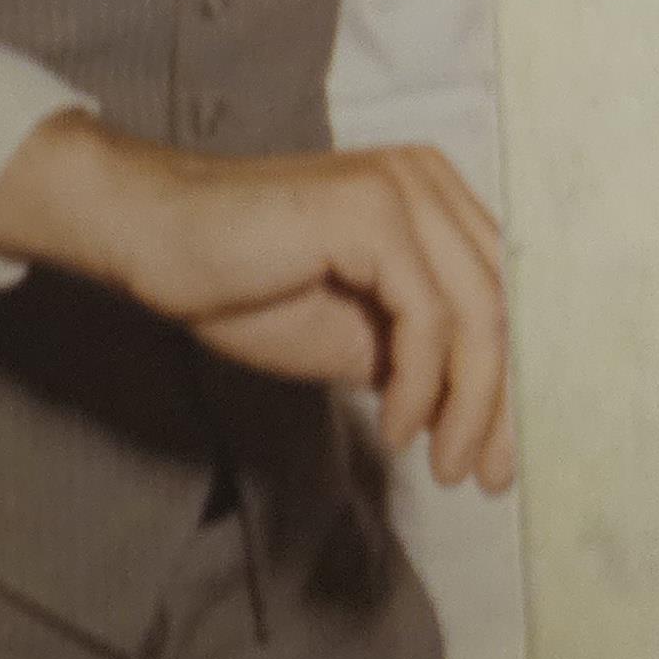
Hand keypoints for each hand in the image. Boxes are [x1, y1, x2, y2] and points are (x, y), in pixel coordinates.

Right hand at [0, 112, 513, 490]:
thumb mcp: (353, 335)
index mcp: (432, 197)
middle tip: (486, 477)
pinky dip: (422, 385)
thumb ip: (418, 357)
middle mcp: (429, 180)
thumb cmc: (236, 281)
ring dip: (468, 406)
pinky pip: (429, 316)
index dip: (510, 382)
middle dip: (502, 405)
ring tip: (446, 466)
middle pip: (504, 307)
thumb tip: (478, 415)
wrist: (148, 238)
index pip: (501, 297)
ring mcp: (403, 189)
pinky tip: (396, 429)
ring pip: (478, 316)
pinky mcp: (372, 211)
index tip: (497, 456)